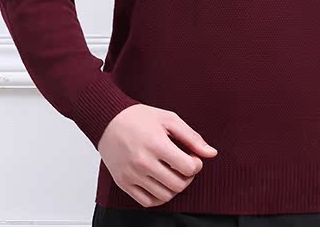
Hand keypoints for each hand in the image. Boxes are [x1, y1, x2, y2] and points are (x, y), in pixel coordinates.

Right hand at [97, 104, 218, 206]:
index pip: (188, 167)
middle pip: (178, 184)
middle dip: (188, 177)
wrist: (108, 120)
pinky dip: (158, 197)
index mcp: (157, 144)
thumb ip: (191, 137)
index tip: (192, 157)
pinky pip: (147, 202)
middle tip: (185, 166)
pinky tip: (160, 183)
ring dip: (174, 188)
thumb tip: (211, 153)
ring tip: (172, 173)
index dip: (196, 164)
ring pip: (164, 196)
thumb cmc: (138, 118)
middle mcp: (144, 162)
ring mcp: (132, 175)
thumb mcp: (169, 119)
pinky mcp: (124, 183)